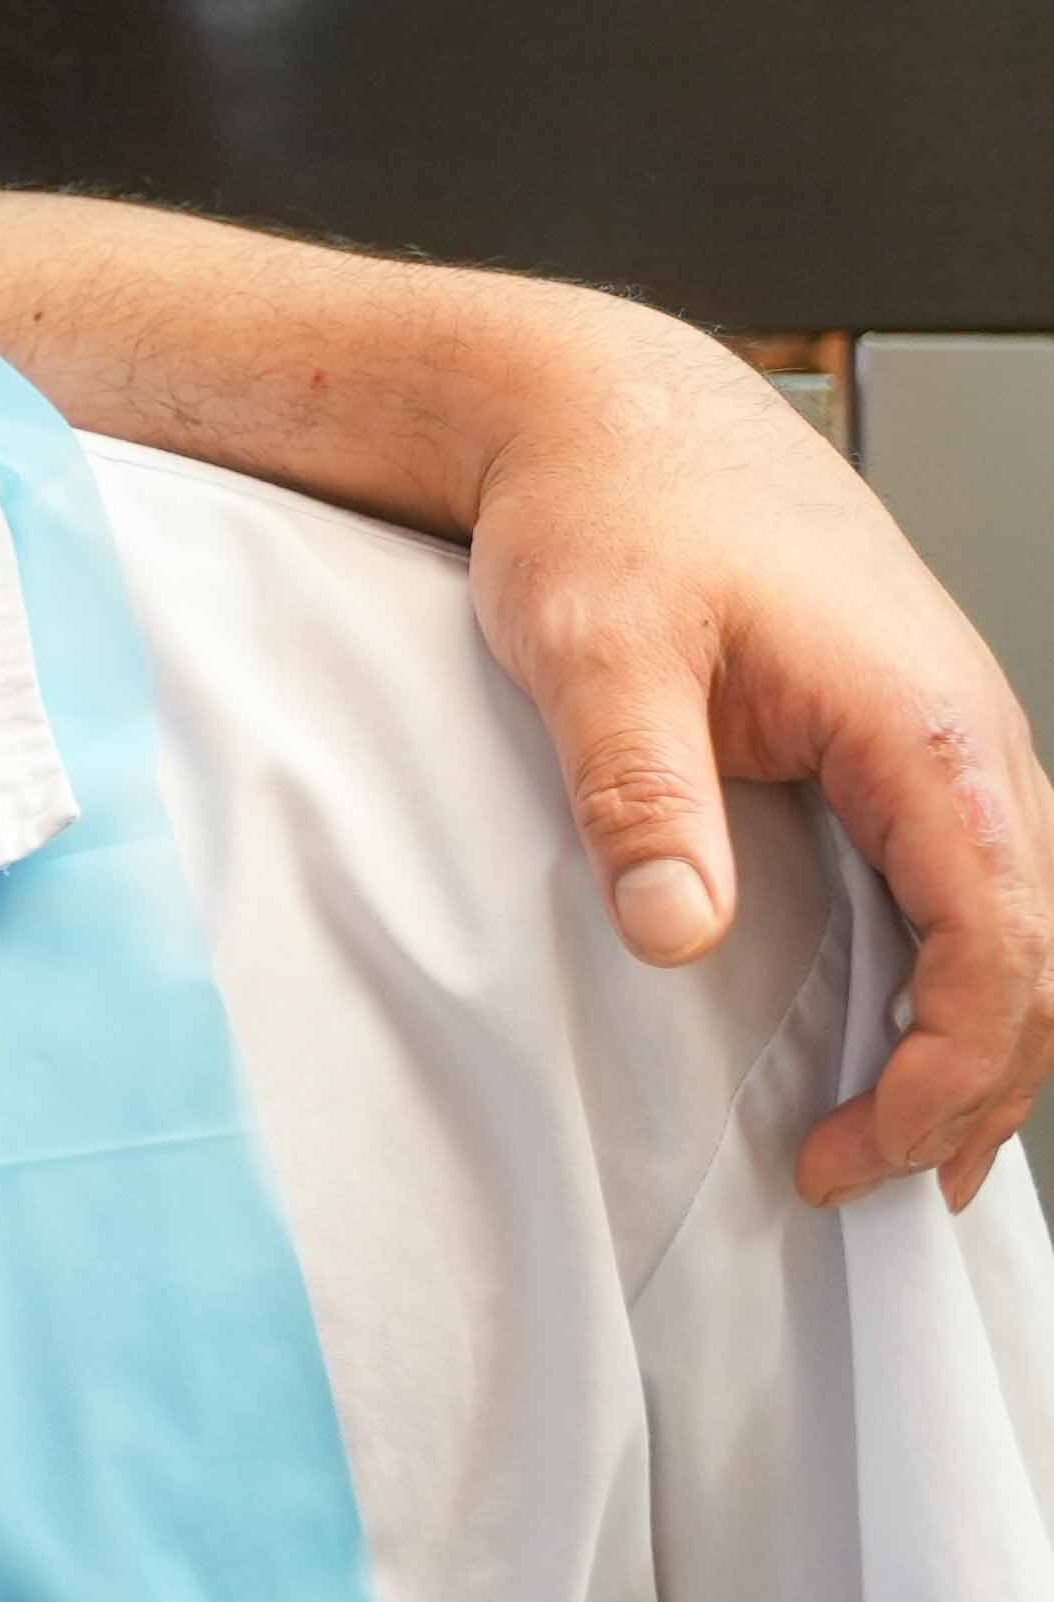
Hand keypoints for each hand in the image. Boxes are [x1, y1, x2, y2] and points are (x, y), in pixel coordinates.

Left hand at [466, 329, 1050, 1204]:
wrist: (612, 418)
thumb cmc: (608, 512)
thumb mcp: (593, 647)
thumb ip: (640, 789)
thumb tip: (675, 935)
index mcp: (924, 723)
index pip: (1003, 939)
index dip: (949, 1068)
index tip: (854, 1152)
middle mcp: (969, 738)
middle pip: (1046, 954)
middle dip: (980, 1086)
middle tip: (864, 1183)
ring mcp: (949, 746)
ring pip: (1030, 926)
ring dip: (987, 1045)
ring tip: (905, 1157)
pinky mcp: (905, 752)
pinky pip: (980, 890)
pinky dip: (966, 984)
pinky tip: (914, 1051)